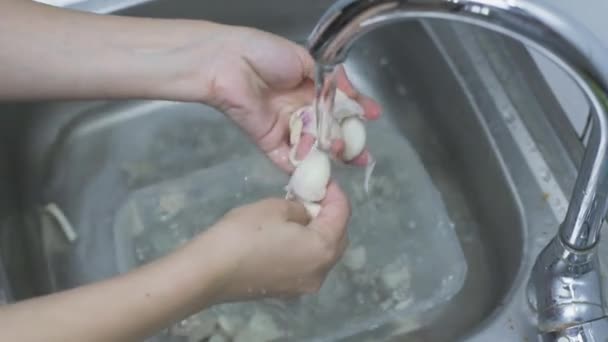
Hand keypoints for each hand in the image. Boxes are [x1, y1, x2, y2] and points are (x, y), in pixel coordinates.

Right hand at [190, 182, 349, 301]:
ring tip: (300, 214)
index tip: (326, 180)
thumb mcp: (276, 207)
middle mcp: (321, 273)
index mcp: (324, 249)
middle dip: (331, 216)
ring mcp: (304, 286)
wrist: (210, 271)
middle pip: (338, 239)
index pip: (342, 216)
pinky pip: (306, 265)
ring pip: (322, 255)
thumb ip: (301, 208)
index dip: (336, 194)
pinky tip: (288, 235)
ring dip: (318, 233)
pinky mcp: (287, 292)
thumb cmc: (245, 234)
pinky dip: (305, 249)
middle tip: (315, 196)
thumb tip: (307, 214)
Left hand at [201, 26, 380, 170]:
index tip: (374, 116)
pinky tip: (324, 171)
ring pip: (312, 147)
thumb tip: (354, 95)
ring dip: (330, 154)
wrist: (229, 63)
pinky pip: (289, 159)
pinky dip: (305, 167)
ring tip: (346, 155)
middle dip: (347, 142)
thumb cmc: (265, 54)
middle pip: (328, 131)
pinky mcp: (269, 142)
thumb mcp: (306, 61)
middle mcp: (298, 110)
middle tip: (363, 152)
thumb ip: (332, 80)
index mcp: (307, 88)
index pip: (337, 104)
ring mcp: (285, 128)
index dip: (356, 111)